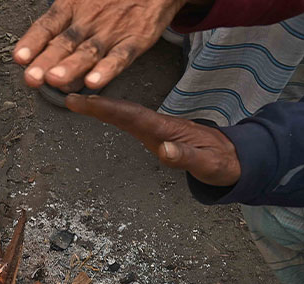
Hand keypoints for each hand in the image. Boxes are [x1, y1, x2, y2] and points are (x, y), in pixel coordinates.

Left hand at [13, 0, 191, 88]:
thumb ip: (59, 19)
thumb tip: (35, 48)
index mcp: (73, 6)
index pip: (48, 25)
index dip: (32, 41)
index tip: (20, 57)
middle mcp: (89, 21)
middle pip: (64, 43)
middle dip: (46, 61)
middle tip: (32, 77)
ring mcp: (111, 32)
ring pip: (88, 52)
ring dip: (70, 67)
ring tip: (55, 80)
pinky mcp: (135, 40)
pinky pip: (119, 57)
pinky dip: (106, 70)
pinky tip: (94, 82)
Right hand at [66, 94, 240, 185]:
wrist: (234, 155)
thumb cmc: (221, 161)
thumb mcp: (208, 164)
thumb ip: (185, 157)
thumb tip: (162, 150)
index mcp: (167, 130)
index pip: (133, 117)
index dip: (107, 109)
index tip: (84, 103)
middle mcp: (159, 126)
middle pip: (123, 112)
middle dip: (96, 105)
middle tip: (69, 99)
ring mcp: (156, 128)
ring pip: (124, 114)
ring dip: (101, 107)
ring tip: (76, 102)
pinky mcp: (155, 133)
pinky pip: (129, 121)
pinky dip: (111, 114)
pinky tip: (99, 112)